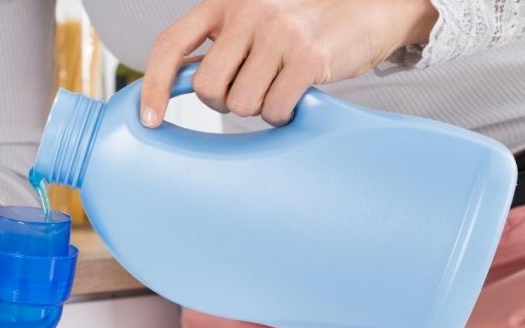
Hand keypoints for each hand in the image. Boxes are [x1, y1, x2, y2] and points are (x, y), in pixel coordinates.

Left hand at [140, 0, 437, 125]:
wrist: (374, 3)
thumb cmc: (306, 20)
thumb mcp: (255, 20)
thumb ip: (221, 45)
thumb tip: (179, 86)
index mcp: (224, 3)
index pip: (171, 46)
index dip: (154, 86)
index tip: (150, 119)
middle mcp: (248, 11)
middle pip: (206, 88)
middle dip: (224, 103)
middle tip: (251, 91)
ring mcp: (279, 32)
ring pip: (241, 104)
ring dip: (259, 108)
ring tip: (280, 86)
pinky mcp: (309, 56)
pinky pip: (275, 109)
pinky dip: (283, 114)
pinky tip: (298, 95)